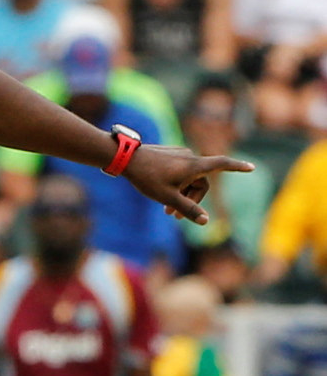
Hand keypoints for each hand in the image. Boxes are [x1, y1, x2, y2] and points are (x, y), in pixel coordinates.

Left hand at [123, 144, 253, 224]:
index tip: (251, 167)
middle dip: (193, 200)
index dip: (238, 167)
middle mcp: (190, 157)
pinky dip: (176, 185)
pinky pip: (180, 172)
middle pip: (201, 182)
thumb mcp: (168, 198)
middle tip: (176, 217)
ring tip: (167, 211)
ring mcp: (179, 154)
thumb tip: (206, 221)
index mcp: (195, 166)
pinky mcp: (169, 154)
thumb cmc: (147, 178)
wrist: (124, 158)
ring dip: (182, 194)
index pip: (222, 164)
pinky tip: (161, 194)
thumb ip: (188, 209)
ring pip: (189, 178)